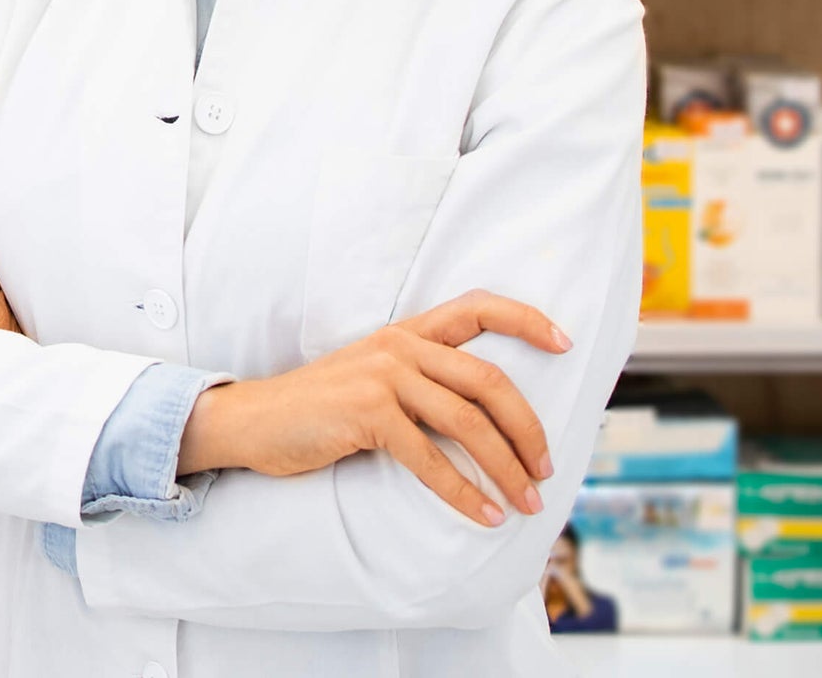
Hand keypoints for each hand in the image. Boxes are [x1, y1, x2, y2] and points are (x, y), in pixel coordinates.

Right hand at [178, 289, 567, 526]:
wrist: (256, 419)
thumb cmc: (322, 407)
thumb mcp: (375, 376)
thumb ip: (422, 380)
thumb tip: (484, 417)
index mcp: (408, 331)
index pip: (477, 306)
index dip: (525, 319)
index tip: (565, 342)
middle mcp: (401, 345)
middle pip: (488, 379)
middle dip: (527, 427)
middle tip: (545, 467)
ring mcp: (384, 375)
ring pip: (468, 421)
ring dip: (505, 468)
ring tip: (526, 501)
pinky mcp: (367, 412)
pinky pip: (430, 458)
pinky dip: (463, 492)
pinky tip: (483, 515)